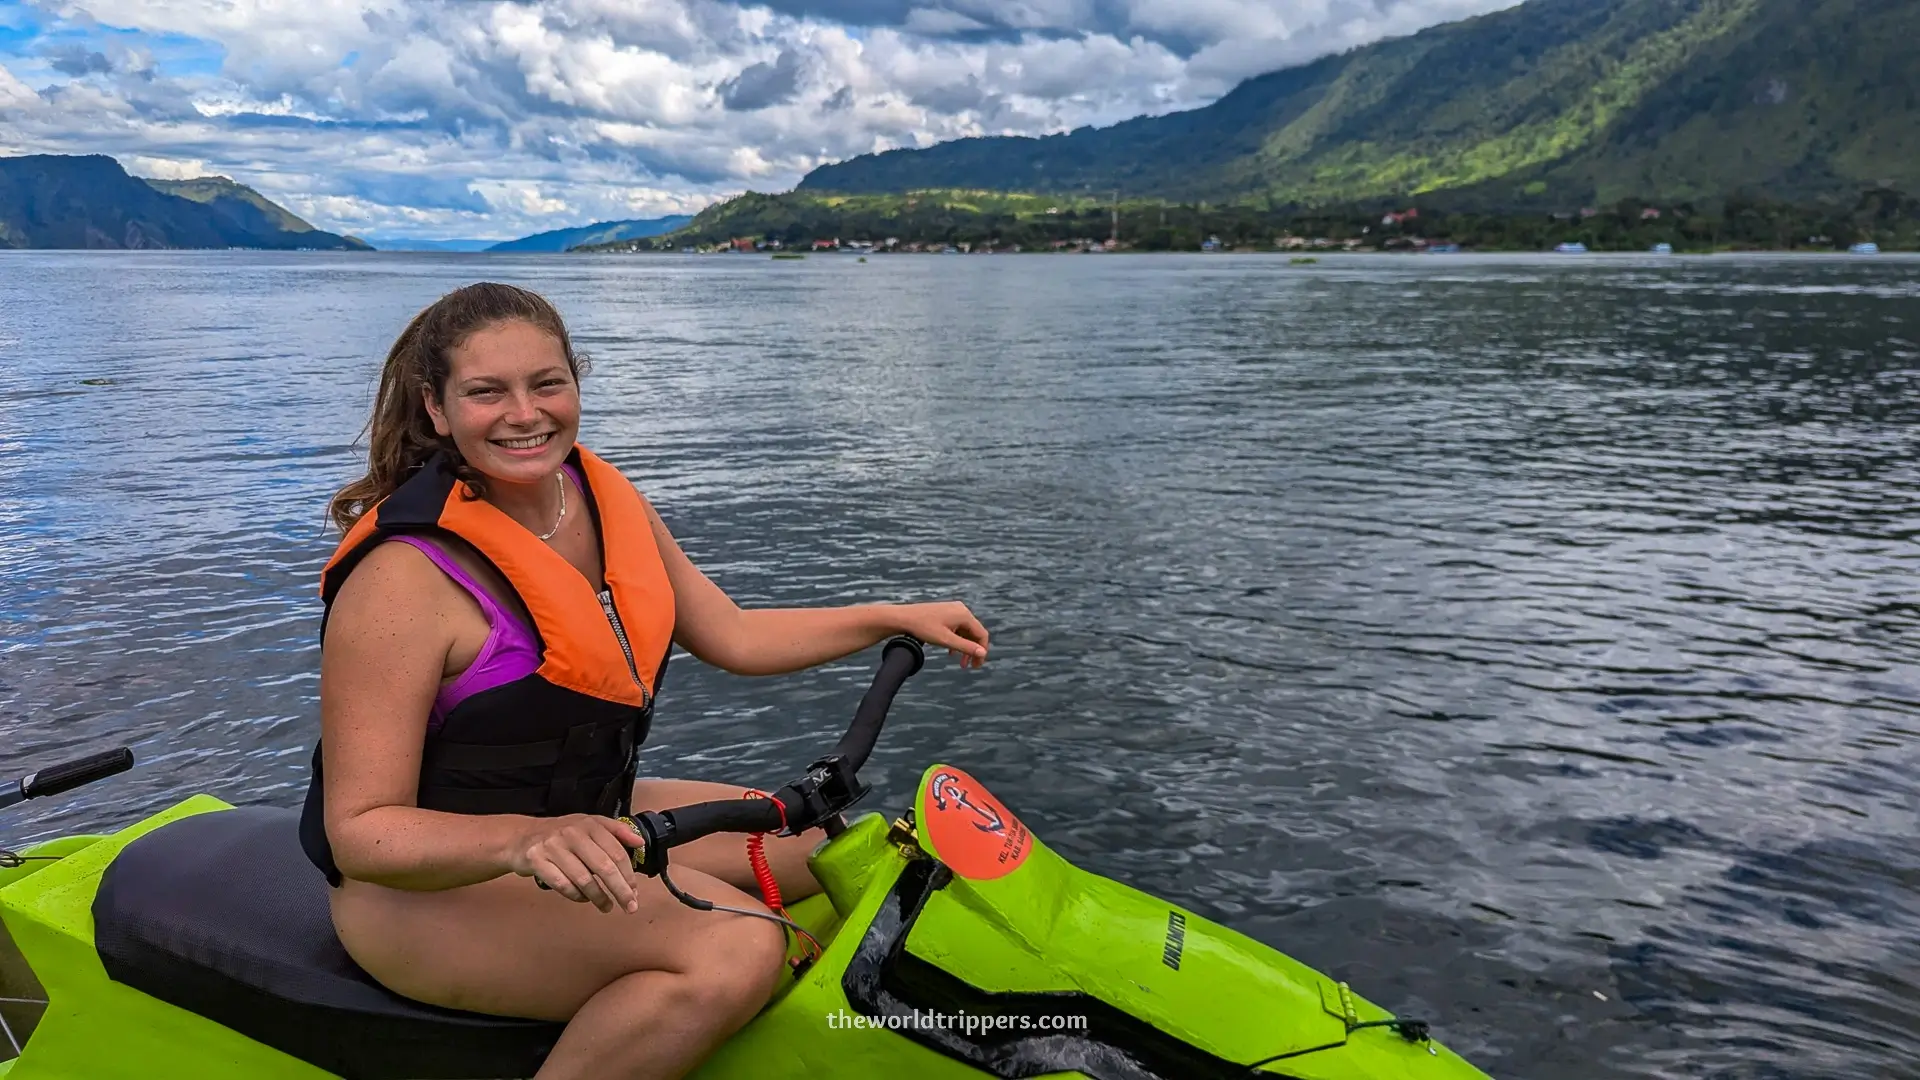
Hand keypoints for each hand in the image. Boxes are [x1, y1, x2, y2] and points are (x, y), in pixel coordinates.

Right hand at [510, 814, 644, 912]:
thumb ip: (616, 831)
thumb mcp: (589, 825)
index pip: (617, 852)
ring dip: (599, 897)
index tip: (635, 891)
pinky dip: (576, 896)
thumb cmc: (561, 835)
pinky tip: (583, 899)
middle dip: (620, 890)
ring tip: (607, 906)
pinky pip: (562, 885)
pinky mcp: (537, 861)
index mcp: (590, 824)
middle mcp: (573, 833)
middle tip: (630, 906)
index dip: (629, 875)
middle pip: (604, 867)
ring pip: (584, 879)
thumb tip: (640, 842)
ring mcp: (554, 847)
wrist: (521, 837)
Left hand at [890, 601, 989, 668]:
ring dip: (964, 647)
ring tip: (960, 662)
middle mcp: (961, 610)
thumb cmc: (923, 628)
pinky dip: (956, 640)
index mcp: (964, 615)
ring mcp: (953, 609)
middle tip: (969, 666)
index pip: (982, 634)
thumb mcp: (946, 640)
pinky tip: (951, 651)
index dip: (982, 651)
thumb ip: (966, 647)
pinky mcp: (946, 612)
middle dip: (972, 650)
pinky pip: (957, 627)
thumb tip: (983, 653)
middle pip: (974, 633)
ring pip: (965, 631)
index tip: (977, 665)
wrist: (903, 617)